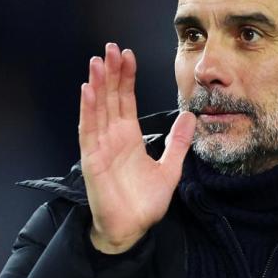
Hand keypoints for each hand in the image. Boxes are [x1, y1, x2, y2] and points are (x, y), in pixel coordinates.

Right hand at [79, 42, 196, 252]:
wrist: (132, 230)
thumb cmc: (145, 203)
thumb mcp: (170, 169)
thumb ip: (178, 143)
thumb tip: (189, 116)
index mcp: (129, 138)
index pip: (125, 101)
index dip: (126, 78)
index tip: (127, 55)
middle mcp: (112, 138)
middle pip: (110, 99)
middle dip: (110, 73)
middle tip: (110, 47)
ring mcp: (100, 148)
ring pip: (97, 110)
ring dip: (97, 85)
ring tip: (97, 62)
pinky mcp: (92, 160)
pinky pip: (89, 131)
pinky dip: (87, 110)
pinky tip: (88, 91)